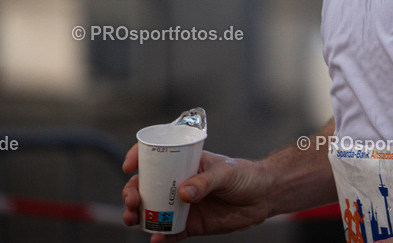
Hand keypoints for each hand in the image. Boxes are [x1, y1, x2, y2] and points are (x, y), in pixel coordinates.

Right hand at [121, 143, 273, 241]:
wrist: (263, 196)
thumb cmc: (245, 175)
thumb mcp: (225, 172)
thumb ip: (205, 182)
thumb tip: (184, 193)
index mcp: (185, 163)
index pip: (156, 157)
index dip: (138, 158)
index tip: (129, 165)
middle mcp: (180, 183)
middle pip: (147, 187)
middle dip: (133, 192)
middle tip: (132, 200)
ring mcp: (184, 205)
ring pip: (154, 211)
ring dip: (140, 216)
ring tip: (134, 219)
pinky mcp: (192, 225)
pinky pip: (171, 232)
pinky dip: (161, 237)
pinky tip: (157, 239)